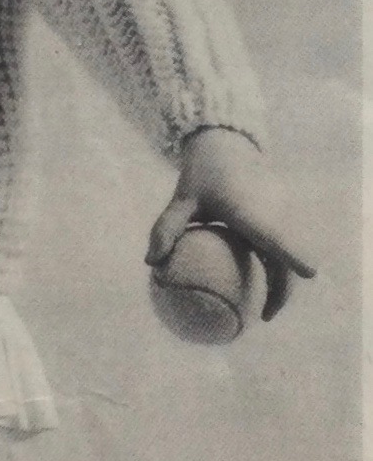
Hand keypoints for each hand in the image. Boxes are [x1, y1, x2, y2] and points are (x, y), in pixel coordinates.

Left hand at [145, 128, 315, 321]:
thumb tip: (151, 263)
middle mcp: (274, 211)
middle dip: (284, 290)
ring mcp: (282, 211)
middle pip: (289, 256)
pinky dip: (276, 264)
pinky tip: (257, 281)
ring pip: (288, 253)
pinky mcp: (282, 212)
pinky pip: (281, 244)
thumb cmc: (202, 173)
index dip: (295, 255)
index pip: (277, 235)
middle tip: (264, 317)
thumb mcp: (182, 198)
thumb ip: (166, 229)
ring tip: (263, 307)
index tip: (309, 274)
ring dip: (281, 280)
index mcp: (252, 209)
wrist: (227, 143)